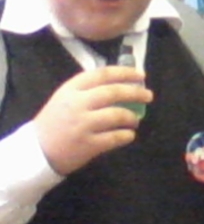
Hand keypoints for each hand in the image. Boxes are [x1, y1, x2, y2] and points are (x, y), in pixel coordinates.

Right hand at [33, 66, 152, 175]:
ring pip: (117, 115)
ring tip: (135, 120)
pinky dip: (126, 135)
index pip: (103, 74)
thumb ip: (89, 88)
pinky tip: (129, 135)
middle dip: (135, 92)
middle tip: (148, 96)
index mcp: (72, 89)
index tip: (141, 75)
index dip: (125, 72)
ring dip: (132, 117)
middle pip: (114, 92)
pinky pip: (114, 137)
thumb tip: (123, 82)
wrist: (35, 151)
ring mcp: (82, 125)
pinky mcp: (87, 145)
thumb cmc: (56, 121)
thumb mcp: (66, 97)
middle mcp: (77, 104)